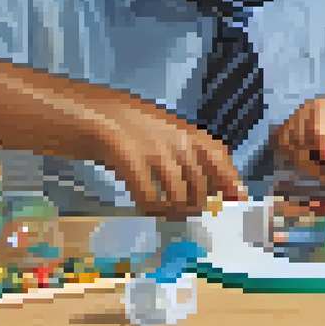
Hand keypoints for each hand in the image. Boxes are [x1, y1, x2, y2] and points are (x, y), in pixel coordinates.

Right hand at [93, 102, 247, 219]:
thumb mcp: (162, 131)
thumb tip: (208, 185)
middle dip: (196, 205)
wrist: (86, 113)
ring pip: (179, 195)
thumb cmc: (125, 123)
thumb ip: (184, 152)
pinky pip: (150, 198)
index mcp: (185, 130)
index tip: (238, 199)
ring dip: (174, 210)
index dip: (231, 179)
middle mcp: (176, 139)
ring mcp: (154, 149)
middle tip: (186, 212)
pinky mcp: (130, 160)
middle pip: (200, 185)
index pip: (218, 156)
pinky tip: (147, 206)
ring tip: (166, 211)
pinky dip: (151, 208)